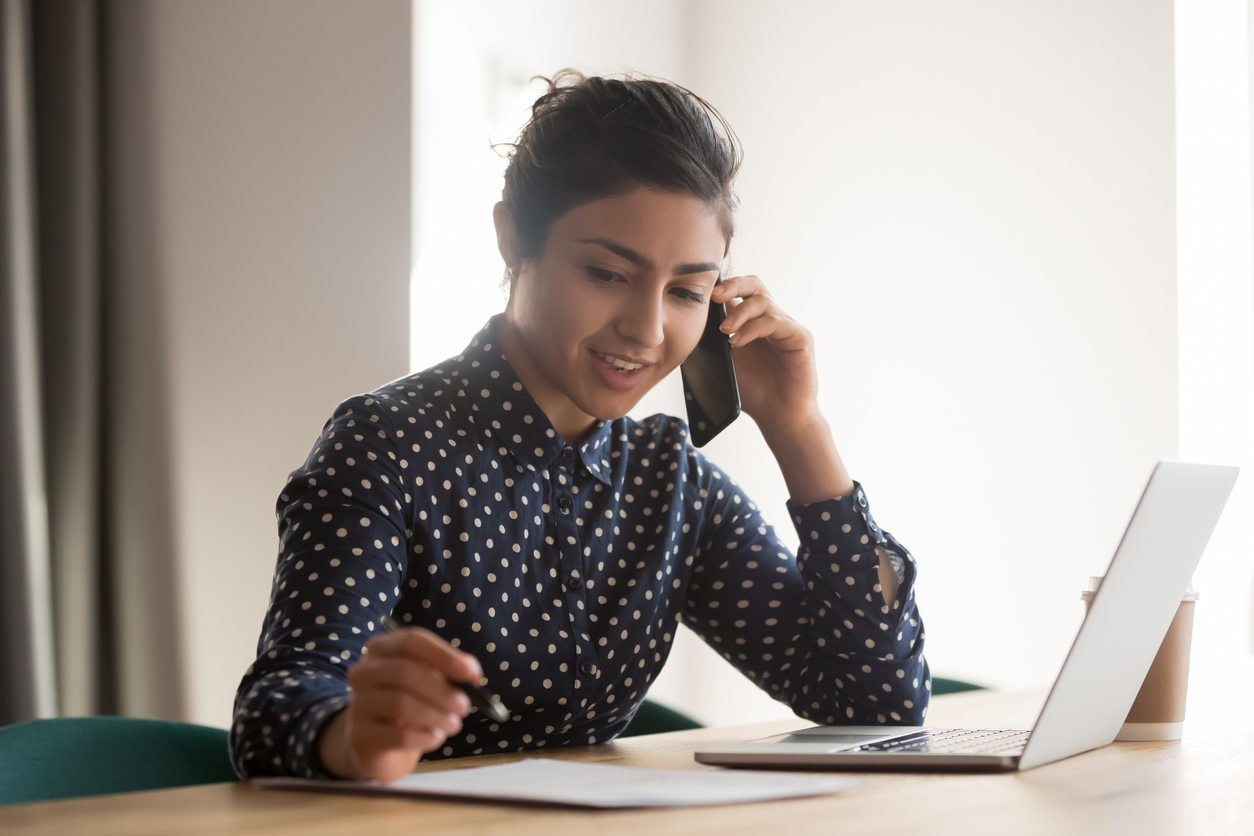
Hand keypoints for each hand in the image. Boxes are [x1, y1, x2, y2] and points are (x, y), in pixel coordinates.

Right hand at [317, 627, 480, 780]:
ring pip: (400, 703)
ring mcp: (358, 703)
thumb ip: (451, 671)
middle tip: (464, 707)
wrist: (379, 745)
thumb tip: (471, 671)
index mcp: (382, 649)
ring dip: (435, 715)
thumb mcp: (430, 682)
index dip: (444, 655)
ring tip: (453, 724)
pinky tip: (435, 738)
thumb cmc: (410, 705)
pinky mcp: (360, 735)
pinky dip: (424, 737)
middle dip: (441, 691)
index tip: (471, 674)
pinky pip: (397, 735)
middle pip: (404, 672)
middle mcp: (364, 672)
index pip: (411, 641)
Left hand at [712, 275, 854, 503]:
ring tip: (724, 331)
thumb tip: (690, 322)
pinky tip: (738, 341)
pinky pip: (776, 322)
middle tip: (714, 297)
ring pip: (764, 301)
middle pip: (755, 286)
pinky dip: (754, 328)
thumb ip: (714, 342)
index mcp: (753, 322)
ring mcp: (787, 327)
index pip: (741, 291)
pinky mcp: (800, 337)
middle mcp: (772, 320)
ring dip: (740, 313)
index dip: (723, 287)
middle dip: (733, 285)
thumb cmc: (753, 393)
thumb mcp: (725, 363)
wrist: (778, 417)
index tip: (703, 295)